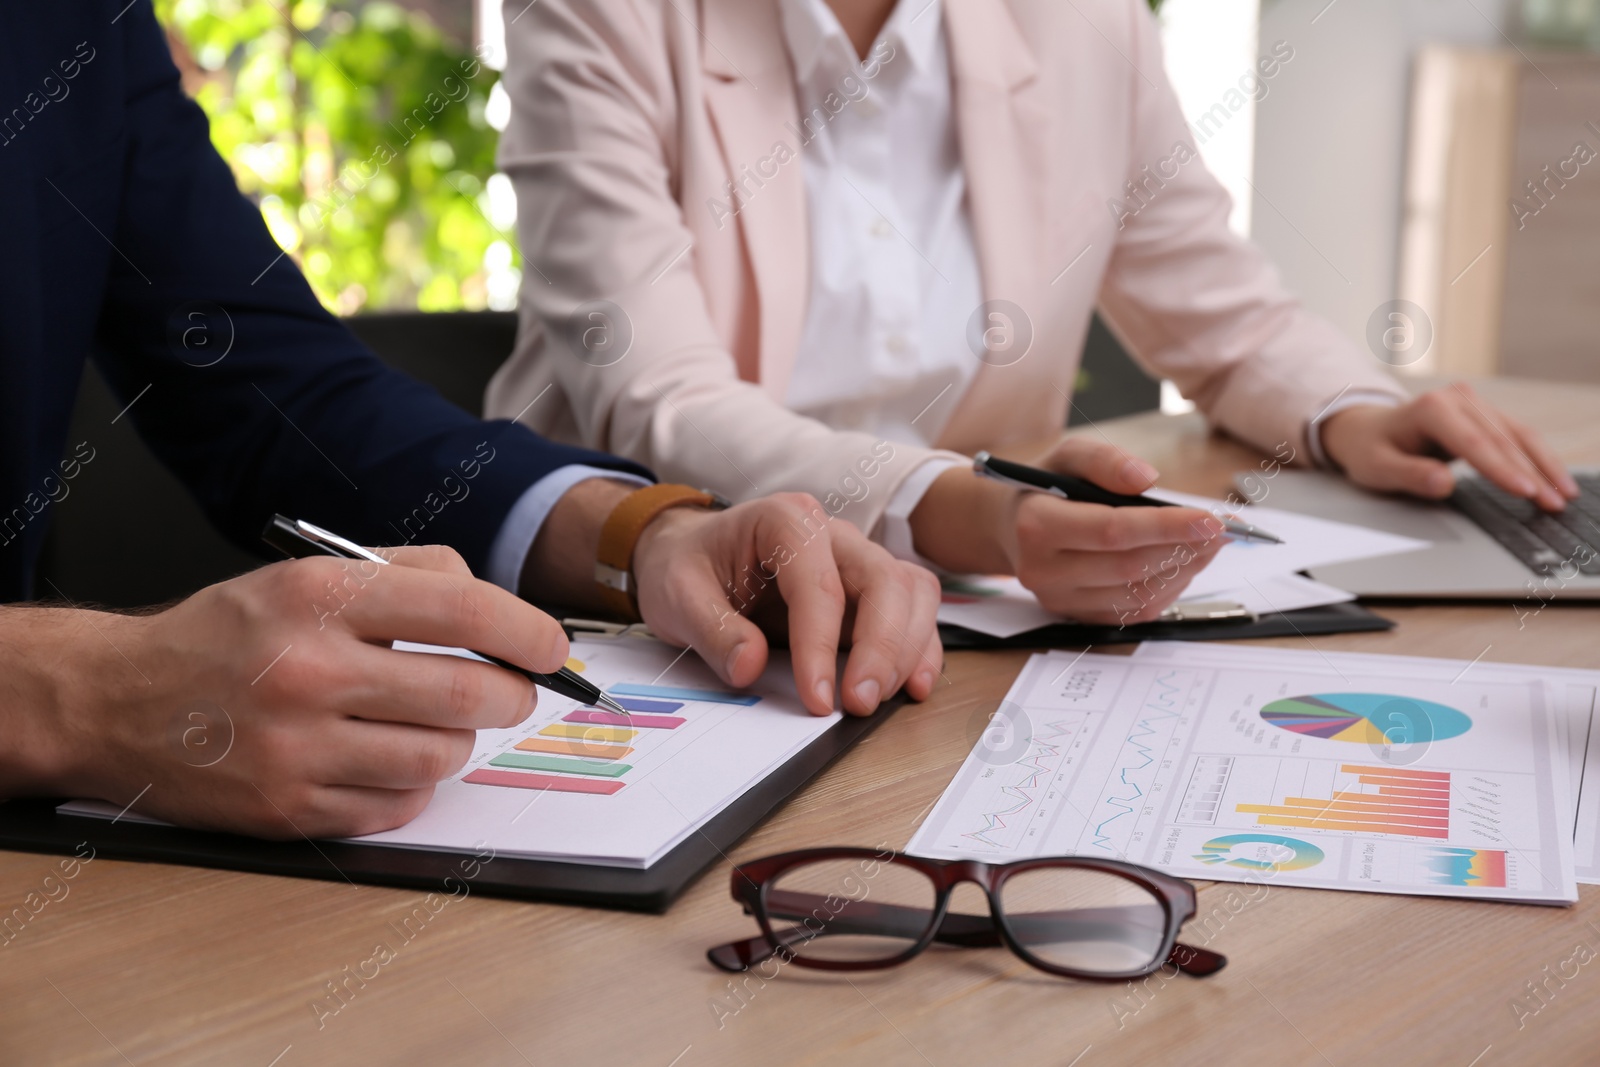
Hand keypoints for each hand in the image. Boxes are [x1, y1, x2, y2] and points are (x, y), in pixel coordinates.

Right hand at [16, 547, 567, 837]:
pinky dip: (411, 782)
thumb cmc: (227, 634)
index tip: (552, 646)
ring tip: (431, 720)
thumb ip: (410, 574)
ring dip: (459, 739)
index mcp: (319, 598)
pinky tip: (383, 756)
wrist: (115, 701)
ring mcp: (297, 749)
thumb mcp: (309, 574)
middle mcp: (308, 671)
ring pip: (444, 755)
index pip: (463, 610)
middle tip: (508, 688)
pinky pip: (401, 804)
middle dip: (511, 692)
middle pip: (470, 693)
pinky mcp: (290, 810)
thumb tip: (500, 609)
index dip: (528, 631)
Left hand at [631, 493, 942, 715]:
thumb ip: (712, 630)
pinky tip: (909, 685)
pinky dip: (917, 647)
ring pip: (910, 592)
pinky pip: (911, 608)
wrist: (688, 554)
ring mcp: (854, 559)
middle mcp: (831, 533)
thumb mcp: (677, 595)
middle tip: (859, 702)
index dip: (822, 645)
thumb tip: (748, 666)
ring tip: (878, 698)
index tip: (817, 698)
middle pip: (883, 581)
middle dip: (881, 647)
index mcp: (784, 521)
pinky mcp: (865, 589)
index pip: (820, 583)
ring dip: (905, 649)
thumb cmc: (686, 565)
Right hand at [911, 440, 1226, 624]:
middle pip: (1130, 567)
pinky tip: (1183, 563)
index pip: (1112, 531)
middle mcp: (1043, 570)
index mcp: (1037, 525)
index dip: (1167, 526)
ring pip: (1137, 594)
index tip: (1211, 519)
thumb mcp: (1067, 455)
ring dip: (1184, 570)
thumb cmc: (1046, 487)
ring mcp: (1058, 599)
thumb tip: (1146, 478)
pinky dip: (1168, 588)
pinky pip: (1133, 610)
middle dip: (1185, 548)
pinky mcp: (1075, 616)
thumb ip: (1104, 459)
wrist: (1009, 527)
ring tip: (1209, 544)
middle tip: (1222, 530)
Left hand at [1320, 384, 1577, 510]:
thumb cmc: (1371, 450)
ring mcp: (1472, 403)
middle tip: (1554, 504)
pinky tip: (1553, 478)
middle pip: (1502, 439)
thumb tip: (1444, 483)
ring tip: (1563, 495)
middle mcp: (1456, 399)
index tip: (1526, 492)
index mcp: (1430, 408)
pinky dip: (1536, 458)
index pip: (1474, 443)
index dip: (1502, 469)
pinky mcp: (1483, 414)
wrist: (1367, 429)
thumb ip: (1410, 476)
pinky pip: (1516, 435)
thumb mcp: (1377, 468)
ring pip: (1518, 435)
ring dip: (1543, 465)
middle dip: (1532, 474)